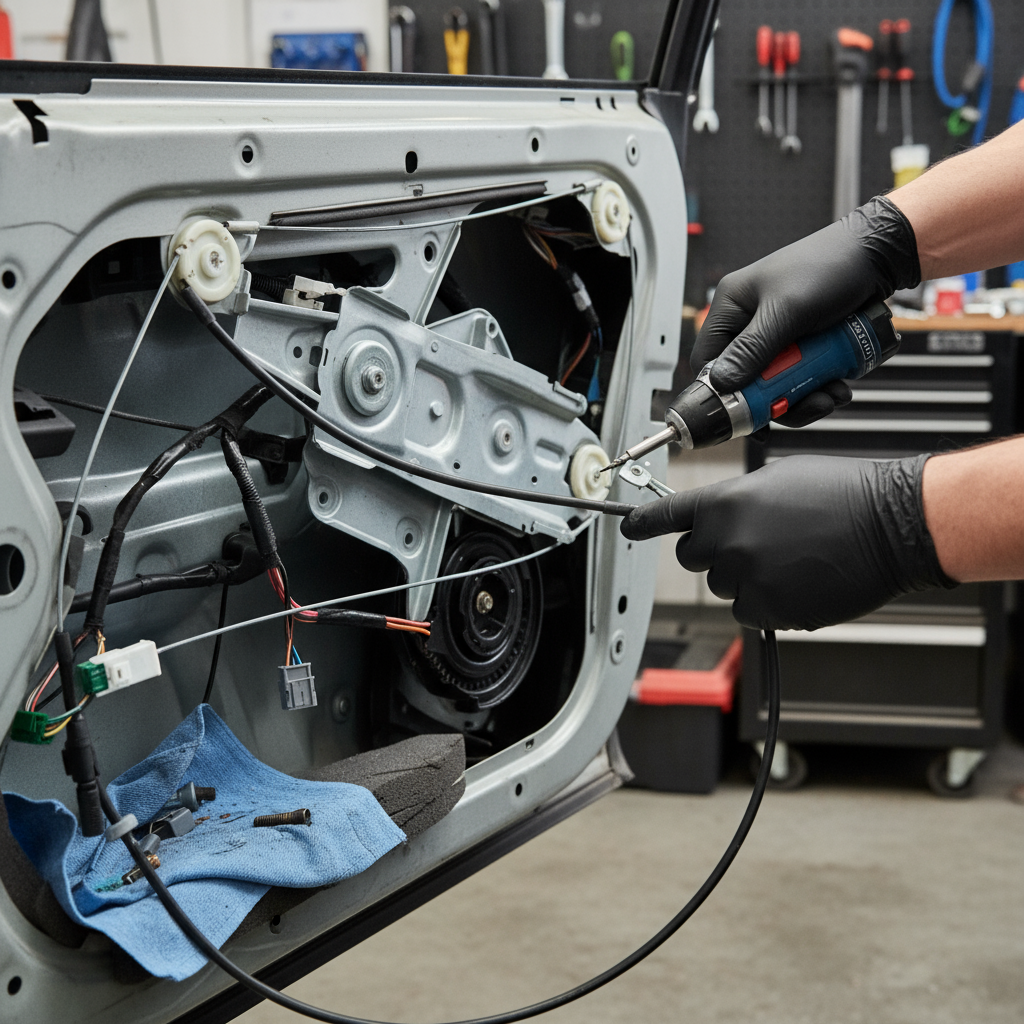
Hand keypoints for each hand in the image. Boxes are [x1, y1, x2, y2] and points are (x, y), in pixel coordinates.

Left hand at [620, 455, 955, 630]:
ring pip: (723, 586)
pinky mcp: (770, 610)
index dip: (643, 524)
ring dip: (743, 576)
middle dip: (713, 550)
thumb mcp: (778, 478)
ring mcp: (746, 579)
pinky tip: (797, 580)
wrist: (893, 524)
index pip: (666, 517)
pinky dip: (765, 601)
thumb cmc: (844, 494)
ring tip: (789, 557)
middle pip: (691, 558)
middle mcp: (726, 543)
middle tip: (753, 541)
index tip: (627, 528)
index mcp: (724, 504)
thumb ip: (736, 500)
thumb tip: (720, 517)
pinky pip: (748, 612)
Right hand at [692, 196, 919, 429]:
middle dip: (774, 399)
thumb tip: (722, 383)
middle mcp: (749, 324)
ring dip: (802, 398)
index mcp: (732, 307)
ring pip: (775, 385)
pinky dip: (817, 388)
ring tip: (831, 395)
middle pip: (745, 381)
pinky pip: (799, 379)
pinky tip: (838, 384)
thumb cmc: (830, 266)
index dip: (720, 392)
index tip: (742, 416)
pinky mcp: (802, 345)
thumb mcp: (788, 310)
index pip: (707, 360)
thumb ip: (753, 348)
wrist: (878, 256)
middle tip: (802, 406)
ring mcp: (776, 337)